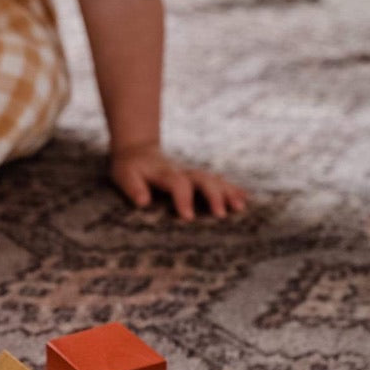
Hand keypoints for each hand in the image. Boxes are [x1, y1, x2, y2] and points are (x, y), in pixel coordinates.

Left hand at [110, 143, 248, 220]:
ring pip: (214, 180)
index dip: (183, 199)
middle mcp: (183, 171)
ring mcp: (193, 173)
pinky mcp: (198, 177)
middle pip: (202, 180)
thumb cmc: (129, 168)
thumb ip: (133, 187)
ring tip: (240, 207)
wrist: (138, 151)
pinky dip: (231, 189)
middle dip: (213, 196)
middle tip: (222, 215)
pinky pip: (218, 182)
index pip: (177, 183)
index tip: (188, 217)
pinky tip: (245, 199)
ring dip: (228, 192)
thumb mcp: (124, 176)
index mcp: (164, 173)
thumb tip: (143, 202)